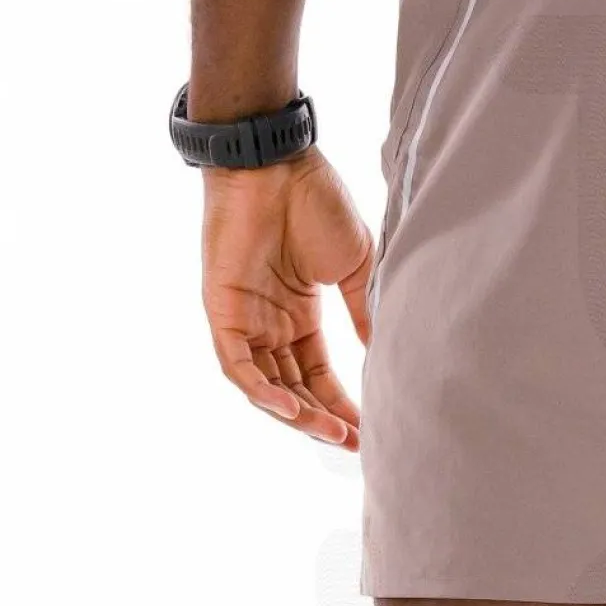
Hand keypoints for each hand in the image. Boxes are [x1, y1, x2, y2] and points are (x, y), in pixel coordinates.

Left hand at [201, 149, 373, 447]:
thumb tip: (383, 355)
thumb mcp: (353, 268)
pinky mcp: (222, 310)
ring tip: (333, 434)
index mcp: (298, 314)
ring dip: (298, 414)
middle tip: (356, 443)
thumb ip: (362, 313)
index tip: (371, 431)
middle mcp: (269, 323)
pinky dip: (262, 391)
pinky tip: (292, 410)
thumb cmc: (315, 201)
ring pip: (266, 386)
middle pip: (295, 388)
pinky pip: (237, 366)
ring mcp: (244, 319)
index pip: (319, 374)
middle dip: (324, 420)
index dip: (344, 404)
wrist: (277, 161)